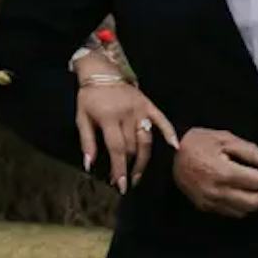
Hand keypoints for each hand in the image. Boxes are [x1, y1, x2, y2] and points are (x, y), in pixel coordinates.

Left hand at [73, 69, 174, 185]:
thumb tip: (89, 166)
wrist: (102, 71)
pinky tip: (175, 146)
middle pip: (132, 148)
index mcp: (109, 118)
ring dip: (143, 160)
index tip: (120, 185)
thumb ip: (87, 142)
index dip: (119, 169)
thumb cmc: (90, 97)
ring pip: (146, 140)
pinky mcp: (148, 105)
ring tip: (138, 176)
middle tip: (123, 181)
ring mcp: (140, 110)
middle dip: (127, 167)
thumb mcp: (81, 118)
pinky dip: (169, 132)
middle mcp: (127, 114)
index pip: (117, 149)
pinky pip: (162, 120)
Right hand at [172, 127, 257, 219]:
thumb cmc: (196, 142)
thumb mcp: (223, 138)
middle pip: (251, 201)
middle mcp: (217, 190)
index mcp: (223, 171)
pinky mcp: (204, 206)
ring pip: (241, 210)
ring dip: (257, 206)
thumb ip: (247, 150)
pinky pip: (228, 212)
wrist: (168, 155)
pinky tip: (248, 202)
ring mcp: (210, 201)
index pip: (255, 181)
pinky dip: (242, 209)